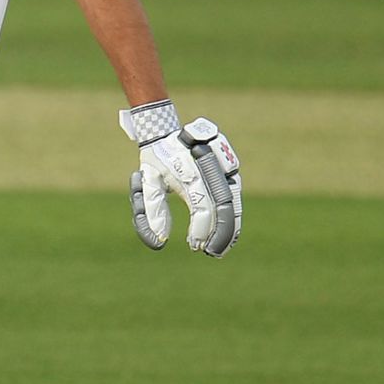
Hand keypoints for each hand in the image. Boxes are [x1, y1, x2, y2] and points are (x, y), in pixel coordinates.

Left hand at [119, 103, 241, 257]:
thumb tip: (160, 242)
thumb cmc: (156, 160)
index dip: (201, 229)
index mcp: (188, 168)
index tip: (195, 247)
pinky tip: (229, 232)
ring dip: (231, 226)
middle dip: (220, 232)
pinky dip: (233, 214)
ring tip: (221, 247)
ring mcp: (223, 162)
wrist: (168, 130)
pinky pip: (235, 193)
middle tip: (212, 252)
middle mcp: (209, 165)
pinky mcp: (230, 165)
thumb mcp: (148, 182)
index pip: (202, 206)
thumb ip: (151, 211)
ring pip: (233, 199)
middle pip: (223, 205)